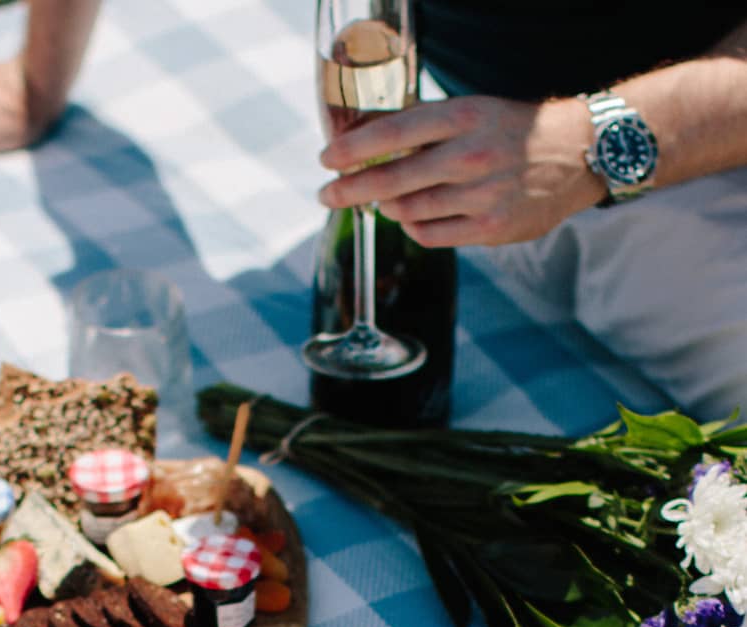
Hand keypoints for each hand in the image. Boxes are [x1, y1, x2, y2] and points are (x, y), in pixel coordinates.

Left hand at [318, 95, 602, 246]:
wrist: (579, 153)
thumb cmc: (509, 131)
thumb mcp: (470, 113)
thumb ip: (421, 128)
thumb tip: (362, 144)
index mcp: (464, 117)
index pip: (393, 133)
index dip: (353, 150)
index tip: (326, 160)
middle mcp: (471, 155)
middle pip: (391, 180)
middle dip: (350, 190)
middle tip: (326, 195)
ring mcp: (482, 194)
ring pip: (407, 211)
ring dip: (387, 207)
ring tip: (384, 200)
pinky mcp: (490, 228)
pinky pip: (429, 236)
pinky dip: (414, 227)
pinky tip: (414, 216)